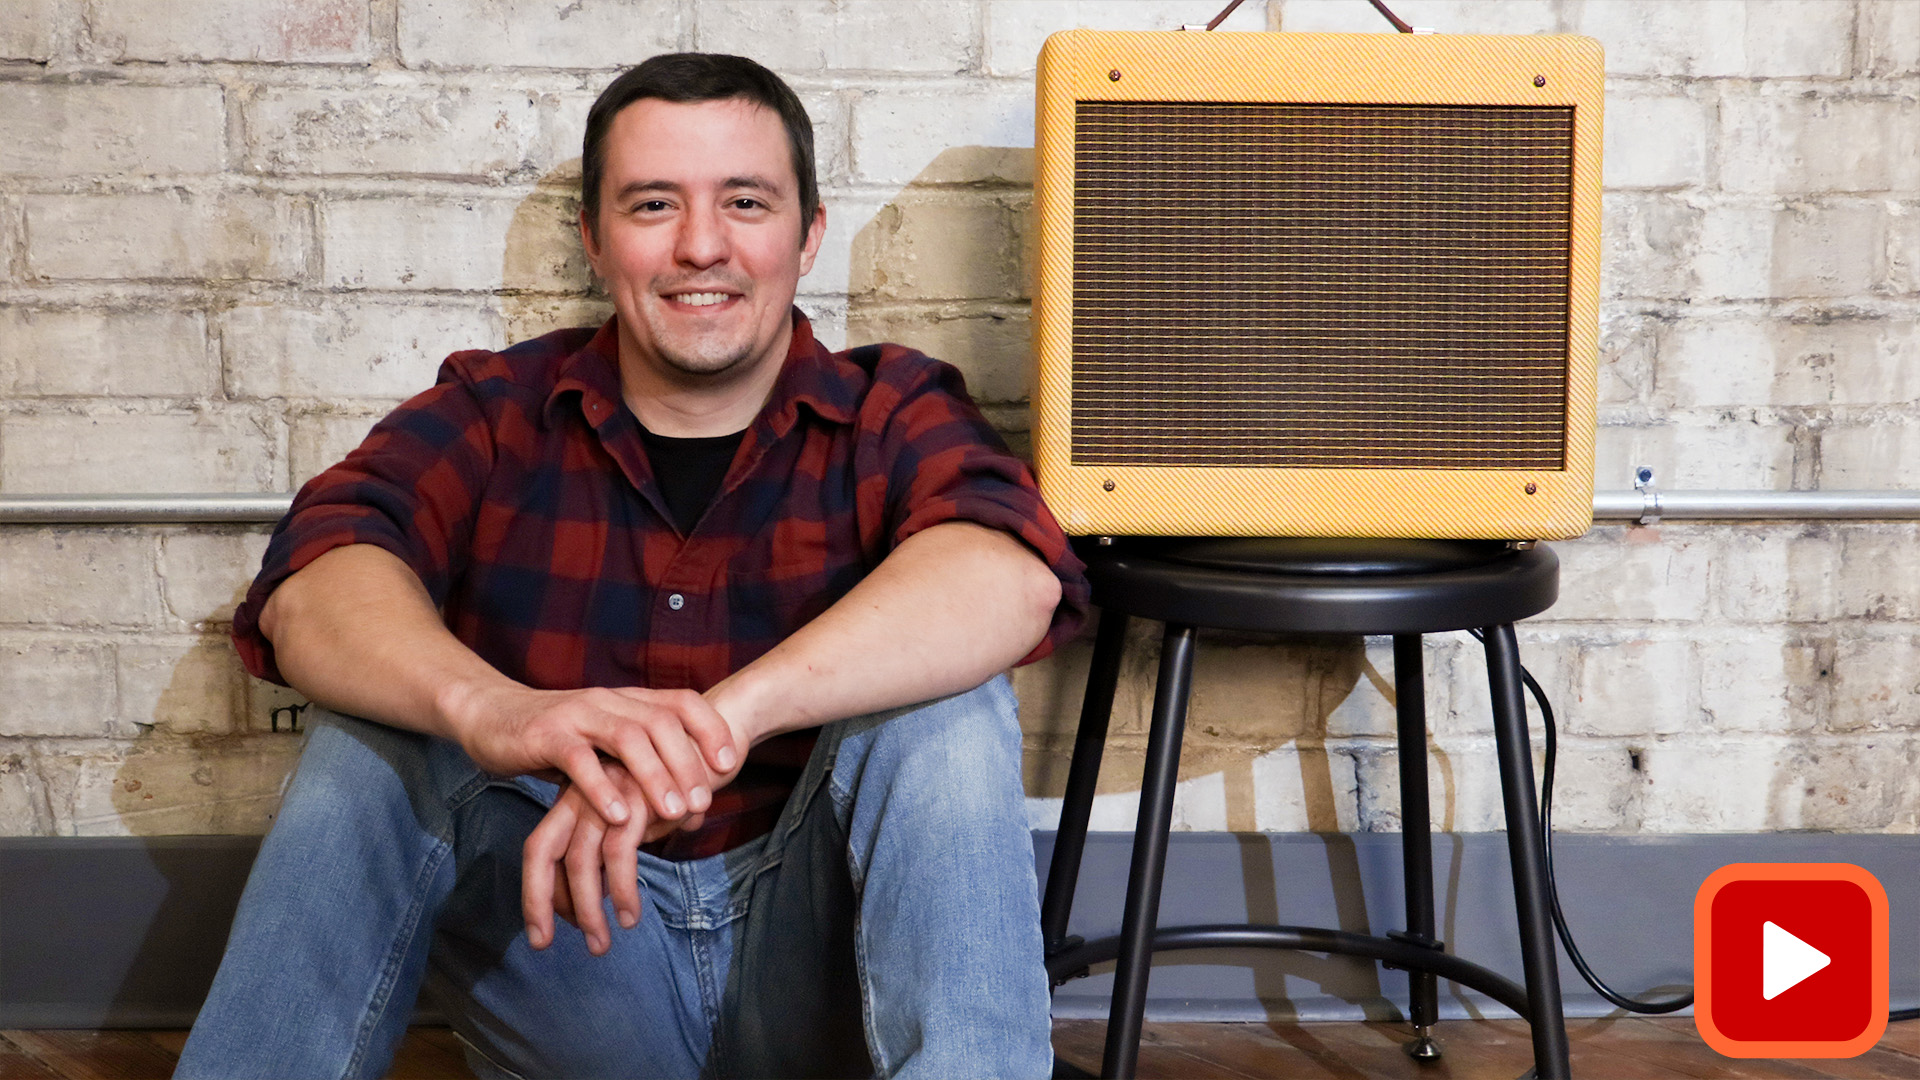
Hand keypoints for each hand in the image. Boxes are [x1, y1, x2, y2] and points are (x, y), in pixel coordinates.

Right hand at [452, 683, 743, 829]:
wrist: (491, 716)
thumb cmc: (559, 739)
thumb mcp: (607, 747)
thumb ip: (644, 768)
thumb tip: (692, 810)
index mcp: (628, 700)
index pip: (682, 701)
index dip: (710, 727)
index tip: (730, 762)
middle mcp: (608, 700)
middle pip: (661, 721)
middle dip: (687, 762)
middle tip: (703, 802)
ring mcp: (576, 714)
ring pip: (626, 736)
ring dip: (654, 775)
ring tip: (672, 812)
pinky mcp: (545, 735)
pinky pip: (578, 758)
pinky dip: (601, 787)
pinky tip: (618, 815)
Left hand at [522, 764, 689, 954]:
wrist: (713, 743)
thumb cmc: (674, 787)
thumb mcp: (636, 818)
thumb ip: (614, 847)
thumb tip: (601, 891)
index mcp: (576, 799)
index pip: (539, 848)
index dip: (534, 892)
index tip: (541, 934)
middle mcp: (584, 794)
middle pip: (542, 850)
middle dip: (538, 902)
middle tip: (544, 944)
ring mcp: (608, 794)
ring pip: (580, 859)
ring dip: (587, 909)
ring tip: (601, 943)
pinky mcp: (636, 798)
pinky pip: (619, 853)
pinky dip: (622, 889)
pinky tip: (630, 915)